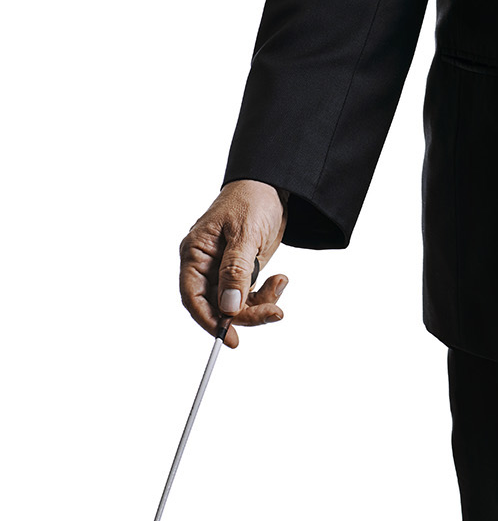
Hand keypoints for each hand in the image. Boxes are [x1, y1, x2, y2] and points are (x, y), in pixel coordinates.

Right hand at [179, 180, 290, 347]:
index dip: (208, 320)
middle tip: (273, 313)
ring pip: (235, 304)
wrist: (274, 183)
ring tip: (280, 285)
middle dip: (244, 313)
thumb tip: (228, 307)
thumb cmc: (252, 198)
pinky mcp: (242, 271)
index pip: (193, 296)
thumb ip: (236, 270)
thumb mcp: (245, 233)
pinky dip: (267, 294)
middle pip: (217, 305)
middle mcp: (206, 264)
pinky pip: (250, 294)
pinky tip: (281, 279)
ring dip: (260, 303)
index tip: (228, 337)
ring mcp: (224, 269)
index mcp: (195, 252)